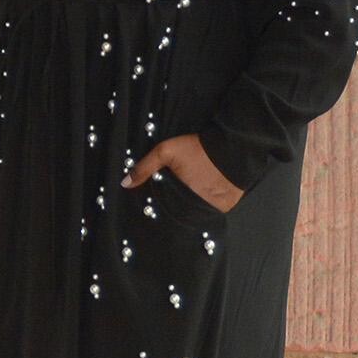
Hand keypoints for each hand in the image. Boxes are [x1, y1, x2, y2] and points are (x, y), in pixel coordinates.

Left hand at [122, 134, 240, 213]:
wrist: (232, 145)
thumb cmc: (198, 148)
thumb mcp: (165, 151)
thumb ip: (144, 168)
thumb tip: (125, 184)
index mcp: (182, 197)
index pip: (166, 210)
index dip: (162, 205)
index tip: (162, 199)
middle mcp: (198, 206)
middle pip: (182, 212)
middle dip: (177, 205)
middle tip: (181, 190)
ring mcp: (215, 207)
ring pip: (198, 212)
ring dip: (193, 205)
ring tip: (194, 189)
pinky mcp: (227, 205)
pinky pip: (214, 209)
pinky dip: (209, 202)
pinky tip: (206, 191)